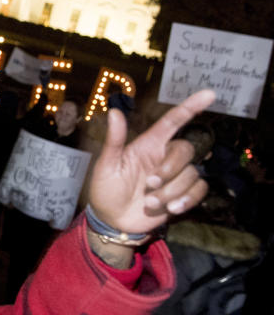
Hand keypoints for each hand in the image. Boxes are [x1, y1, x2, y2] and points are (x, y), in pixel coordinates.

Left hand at [89, 89, 215, 236]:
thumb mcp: (106, 165)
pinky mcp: (182, 194)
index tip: (209, 94)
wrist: (112, 221)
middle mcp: (164, 157)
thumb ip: (114, 140)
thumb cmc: (105, 189)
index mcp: (148, 145)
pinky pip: (199, 190)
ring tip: (150, 202)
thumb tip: (113, 111)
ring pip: (191, 174)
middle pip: (185, 150)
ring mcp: (174, 176)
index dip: (191, 107)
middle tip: (148, 185)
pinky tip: (170, 209)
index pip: (173, 122)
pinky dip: (187, 200)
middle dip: (170, 169)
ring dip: (171, 192)